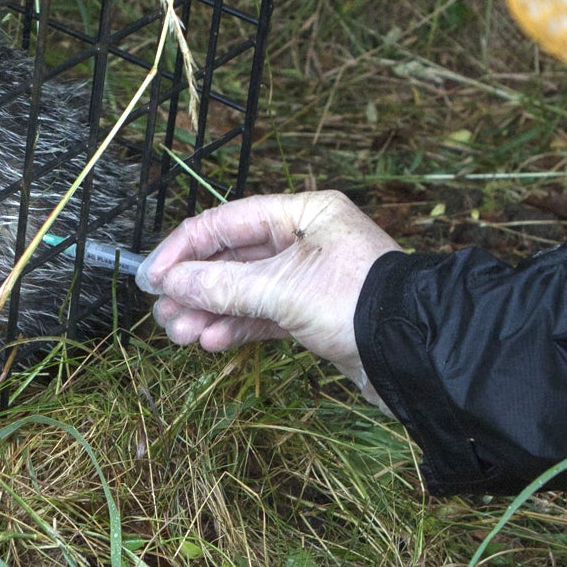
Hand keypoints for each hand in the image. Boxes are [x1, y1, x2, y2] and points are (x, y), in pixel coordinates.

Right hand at [139, 191, 400, 402]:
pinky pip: (264, 315)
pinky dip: (237, 327)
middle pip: (233, 257)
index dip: (184, 249)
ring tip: (179, 334)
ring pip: (246, 290)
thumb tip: (172, 284)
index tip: (151, 278)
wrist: (415, 353)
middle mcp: (307, 239)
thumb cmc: (358, 303)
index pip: (228, 221)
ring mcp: (311, 278)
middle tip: (163, 314)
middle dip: (195, 287)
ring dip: (210, 311)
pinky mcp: (315, 314)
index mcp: (305, 213)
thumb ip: (222, 286)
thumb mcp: (282, 290)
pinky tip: (211, 341)